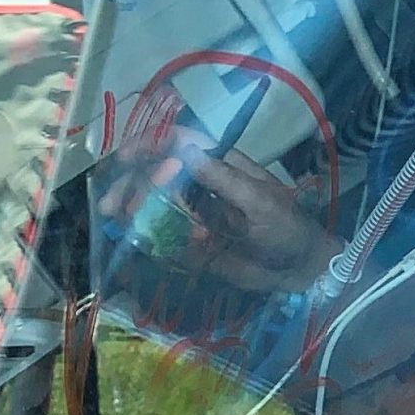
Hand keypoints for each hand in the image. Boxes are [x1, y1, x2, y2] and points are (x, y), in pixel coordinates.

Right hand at [99, 131, 336, 291]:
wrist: (301, 270)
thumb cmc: (289, 229)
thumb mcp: (261, 202)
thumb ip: (225, 180)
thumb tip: (187, 152)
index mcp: (221, 165)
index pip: (179, 143)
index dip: (150, 144)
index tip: (127, 157)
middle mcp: (202, 184)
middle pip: (157, 174)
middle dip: (131, 184)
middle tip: (113, 204)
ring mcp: (195, 212)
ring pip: (154, 203)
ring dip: (131, 209)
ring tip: (116, 220)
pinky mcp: (193, 239)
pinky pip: (163, 234)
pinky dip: (147, 235)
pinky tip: (133, 239)